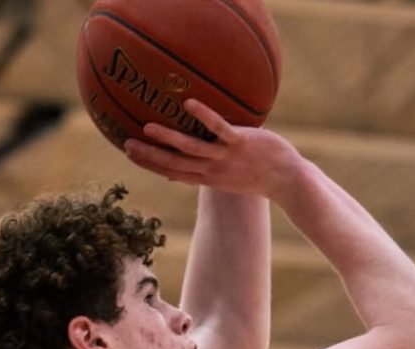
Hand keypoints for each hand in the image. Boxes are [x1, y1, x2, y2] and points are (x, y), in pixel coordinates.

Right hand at [123, 98, 299, 200]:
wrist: (287, 180)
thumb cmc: (260, 174)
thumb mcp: (232, 174)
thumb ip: (213, 165)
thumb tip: (202, 155)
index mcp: (208, 178)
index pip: (173, 172)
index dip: (151, 164)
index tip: (131, 155)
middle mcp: (212, 171)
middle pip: (175, 164)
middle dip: (150, 156)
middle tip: (126, 146)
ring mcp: (226, 157)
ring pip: (192, 149)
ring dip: (169, 139)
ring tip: (147, 128)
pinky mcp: (241, 143)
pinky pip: (219, 129)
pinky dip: (204, 117)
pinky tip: (189, 104)